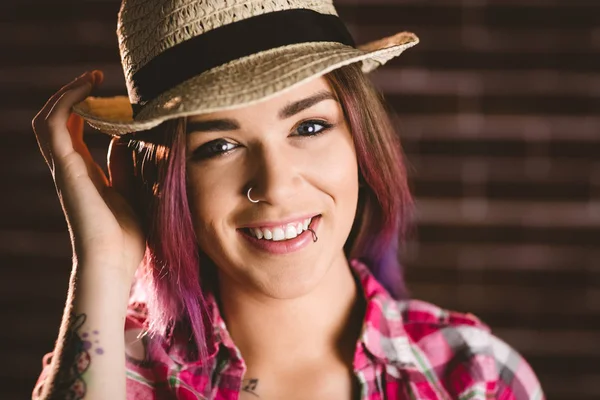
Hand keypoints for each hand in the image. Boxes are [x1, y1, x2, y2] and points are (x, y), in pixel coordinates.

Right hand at [32, 71, 144, 279]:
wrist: (113, 260)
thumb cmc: (125, 236)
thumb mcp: (131, 192)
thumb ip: (123, 165)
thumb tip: (125, 138)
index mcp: (85, 173)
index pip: (75, 131)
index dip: (86, 108)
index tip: (107, 90)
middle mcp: (70, 167)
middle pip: (57, 122)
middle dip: (73, 96)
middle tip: (96, 77)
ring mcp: (64, 168)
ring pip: (48, 120)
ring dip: (66, 94)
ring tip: (90, 78)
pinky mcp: (64, 168)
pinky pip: (54, 126)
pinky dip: (67, 102)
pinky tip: (88, 89)